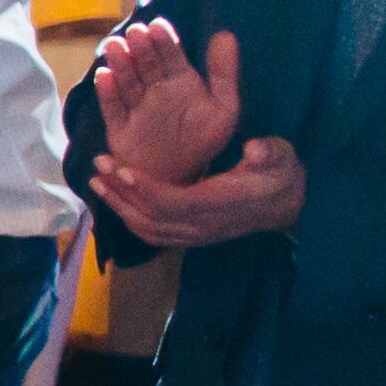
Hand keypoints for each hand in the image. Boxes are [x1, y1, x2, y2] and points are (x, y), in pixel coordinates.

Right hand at [93, 18, 245, 183]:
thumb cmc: (202, 142)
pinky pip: (113, 108)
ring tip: (115, 46)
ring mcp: (135, 107)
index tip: (158, 26)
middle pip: (145, 65)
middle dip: (140, 48)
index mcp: (180, 82)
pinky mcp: (119, 127)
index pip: (170, 56)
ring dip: (120, 63)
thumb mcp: (223, 108)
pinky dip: (108, 93)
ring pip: (126, 81)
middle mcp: (155, 90)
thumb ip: (224, 73)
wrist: (179, 178)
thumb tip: (226, 34)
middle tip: (136, 33)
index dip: (164, 41)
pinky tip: (104, 77)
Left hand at [93, 132, 305, 247]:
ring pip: (148, 229)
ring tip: (97, 182)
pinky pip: (154, 235)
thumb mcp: (280, 158)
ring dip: (120, 207)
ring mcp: (197, 236)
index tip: (120, 169)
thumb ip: (270, 153)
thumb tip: (256, 148)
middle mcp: (204, 226)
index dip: (144, 188)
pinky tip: (115, 201)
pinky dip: (130, 220)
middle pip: (152, 218)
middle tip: (98, 166)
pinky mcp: (191, 237)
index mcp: (220, 205)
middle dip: (121, 193)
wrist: (288, 204)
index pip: (173, 203)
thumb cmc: (280, 174)